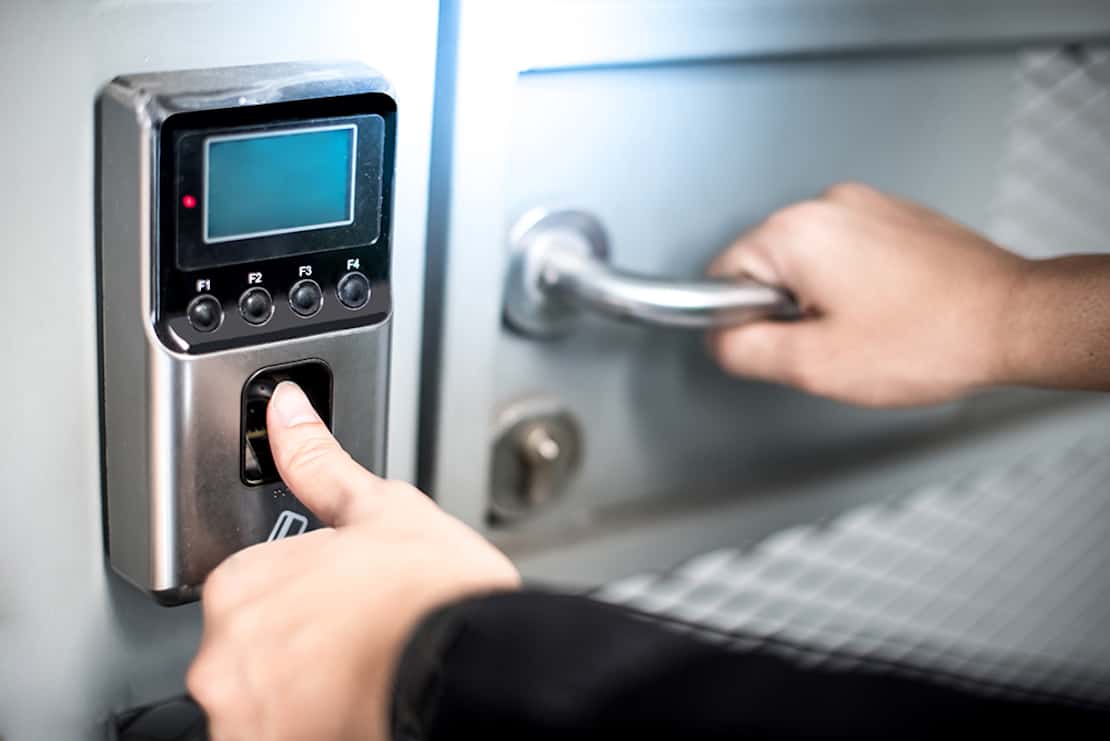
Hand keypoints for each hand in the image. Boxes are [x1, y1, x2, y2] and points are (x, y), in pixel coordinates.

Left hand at [187, 382, 519, 739]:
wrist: (469, 666)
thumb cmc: (430, 594)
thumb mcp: (380, 508)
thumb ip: (317, 462)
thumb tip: (286, 408)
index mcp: (242, 584)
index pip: (251, 592)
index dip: (303, 596)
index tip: (338, 606)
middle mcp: (226, 654)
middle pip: (251, 651)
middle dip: (296, 648)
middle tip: (356, 642)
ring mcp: (244, 714)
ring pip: (261, 702)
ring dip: (298, 694)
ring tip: (360, 677)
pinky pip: (275, 734)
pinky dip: (308, 725)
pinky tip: (352, 707)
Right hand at [707, 182, 1029, 406]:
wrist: (1013, 320)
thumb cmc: (930, 338)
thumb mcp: (813, 364)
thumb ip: (742, 350)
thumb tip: (718, 339)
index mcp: (796, 232)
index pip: (720, 275)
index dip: (740, 321)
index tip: (779, 343)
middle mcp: (827, 204)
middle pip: (762, 265)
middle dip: (784, 310)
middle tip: (831, 341)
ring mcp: (864, 205)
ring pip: (804, 261)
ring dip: (818, 297)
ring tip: (866, 327)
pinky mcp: (893, 215)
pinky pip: (844, 252)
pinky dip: (851, 283)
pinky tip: (886, 311)